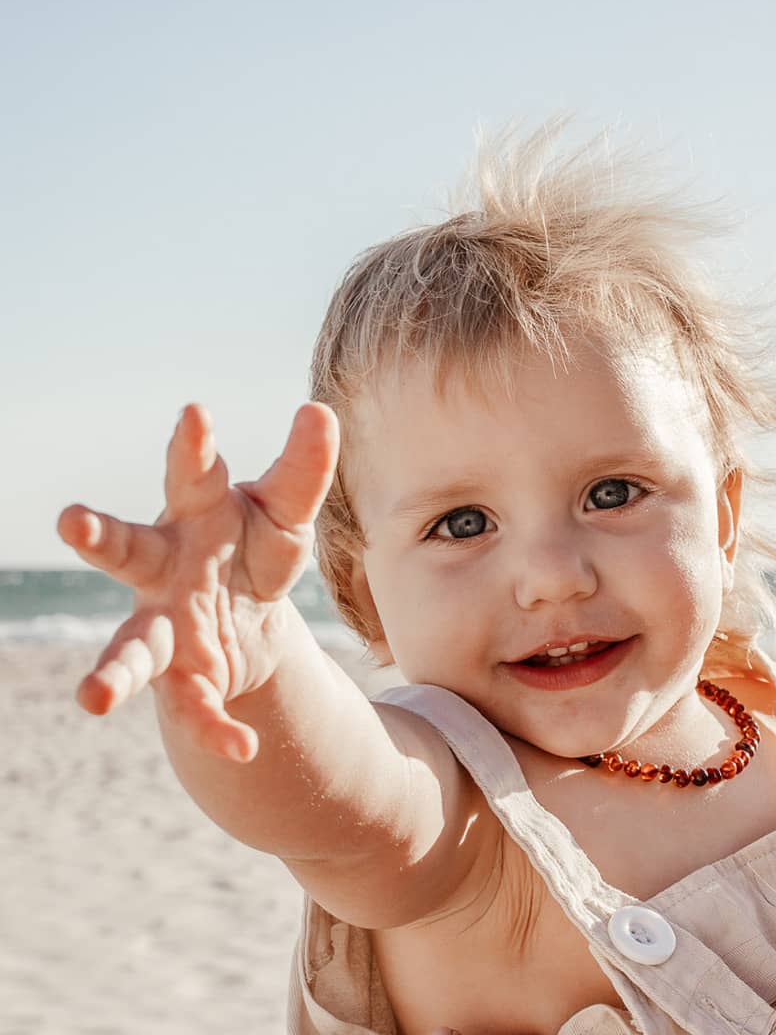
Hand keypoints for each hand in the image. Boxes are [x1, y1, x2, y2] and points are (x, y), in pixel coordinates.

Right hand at [58, 402, 338, 762]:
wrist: (247, 621)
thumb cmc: (255, 547)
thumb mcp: (289, 511)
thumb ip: (304, 469)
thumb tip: (322, 411)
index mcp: (195, 513)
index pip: (193, 473)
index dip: (193, 445)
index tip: (196, 414)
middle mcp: (164, 566)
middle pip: (126, 549)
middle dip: (101, 536)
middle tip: (71, 518)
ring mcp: (164, 624)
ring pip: (132, 645)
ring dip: (113, 670)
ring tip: (93, 698)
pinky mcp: (181, 676)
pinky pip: (193, 706)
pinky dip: (214, 728)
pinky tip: (241, 746)